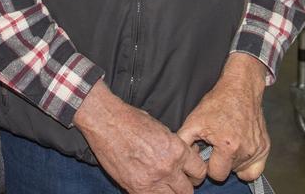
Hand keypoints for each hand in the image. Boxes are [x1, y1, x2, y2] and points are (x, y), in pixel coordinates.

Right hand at [73, 81, 204, 193]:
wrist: (105, 121)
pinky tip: (149, 185)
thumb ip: (174, 146)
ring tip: (163, 184)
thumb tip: (184, 157)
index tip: (190, 172)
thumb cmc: (130, 119)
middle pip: (188, 190)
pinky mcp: (135, 188)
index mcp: (176, 149)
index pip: (199, 171)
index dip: (196, 172)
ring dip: (170, 192)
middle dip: (185, 185)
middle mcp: (168, 167)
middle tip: (177, 181)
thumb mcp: (161, 129)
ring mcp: (152, 180)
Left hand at [177, 53, 269, 181]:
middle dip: (220, 163)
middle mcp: (245, 150)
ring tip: (227, 143)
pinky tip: (238, 152)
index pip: (216, 174)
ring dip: (232, 162)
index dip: (208, 165)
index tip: (207, 153)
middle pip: (228, 173)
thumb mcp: (193, 121)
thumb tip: (182, 160)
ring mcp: (258, 150)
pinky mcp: (265, 148)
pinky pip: (255, 169)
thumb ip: (184, 143)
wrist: (240, 89)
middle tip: (216, 146)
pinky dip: (247, 164)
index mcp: (227, 146)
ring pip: (241, 170)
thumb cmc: (217, 103)